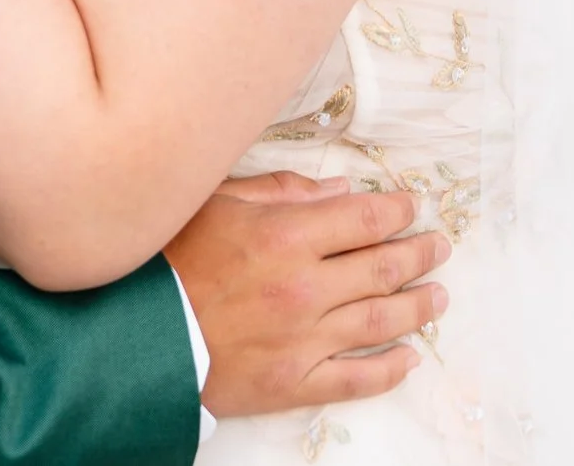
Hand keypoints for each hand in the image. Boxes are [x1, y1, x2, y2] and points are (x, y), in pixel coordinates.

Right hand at [165, 176, 447, 417]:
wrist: (133, 337)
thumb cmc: (167, 261)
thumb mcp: (214, 204)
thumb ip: (280, 192)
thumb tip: (338, 190)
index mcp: (285, 235)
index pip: (363, 218)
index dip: (396, 211)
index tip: (413, 208)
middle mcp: (304, 286)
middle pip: (383, 266)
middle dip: (420, 254)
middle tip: (440, 247)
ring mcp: (303, 339)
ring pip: (381, 320)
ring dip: (419, 306)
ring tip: (440, 295)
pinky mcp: (293, 382)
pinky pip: (356, 378)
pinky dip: (389, 369)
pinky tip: (410, 358)